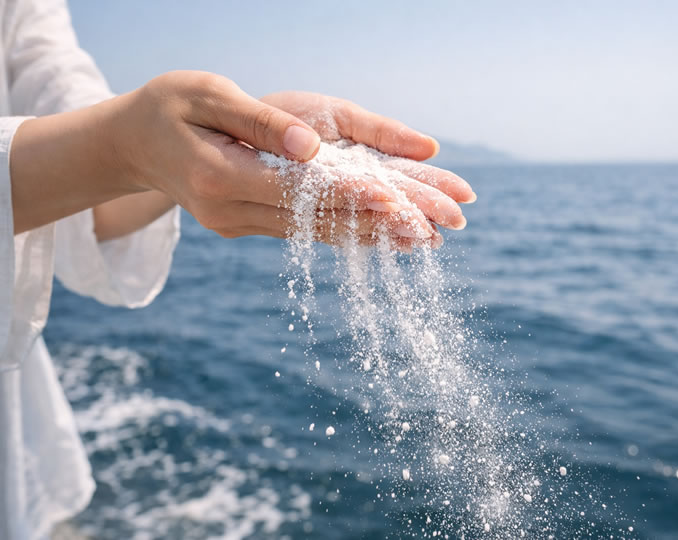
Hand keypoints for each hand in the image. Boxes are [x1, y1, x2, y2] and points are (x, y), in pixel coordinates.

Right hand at [11, 71, 473, 249]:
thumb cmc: (169, 107)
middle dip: (381, 223)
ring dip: (372, 236)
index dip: (353, 195)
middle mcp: (233, 213)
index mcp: (222, 178)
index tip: (400, 200)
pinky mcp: (247, 226)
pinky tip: (379, 238)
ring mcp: (240, 225)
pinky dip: (345, 233)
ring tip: (425, 241)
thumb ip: (260, 124)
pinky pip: (304, 234)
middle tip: (438, 229)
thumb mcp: (208, 97)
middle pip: (320, 221)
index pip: (302, 192)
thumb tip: (313, 148)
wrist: (131, 144)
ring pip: (318, 234)